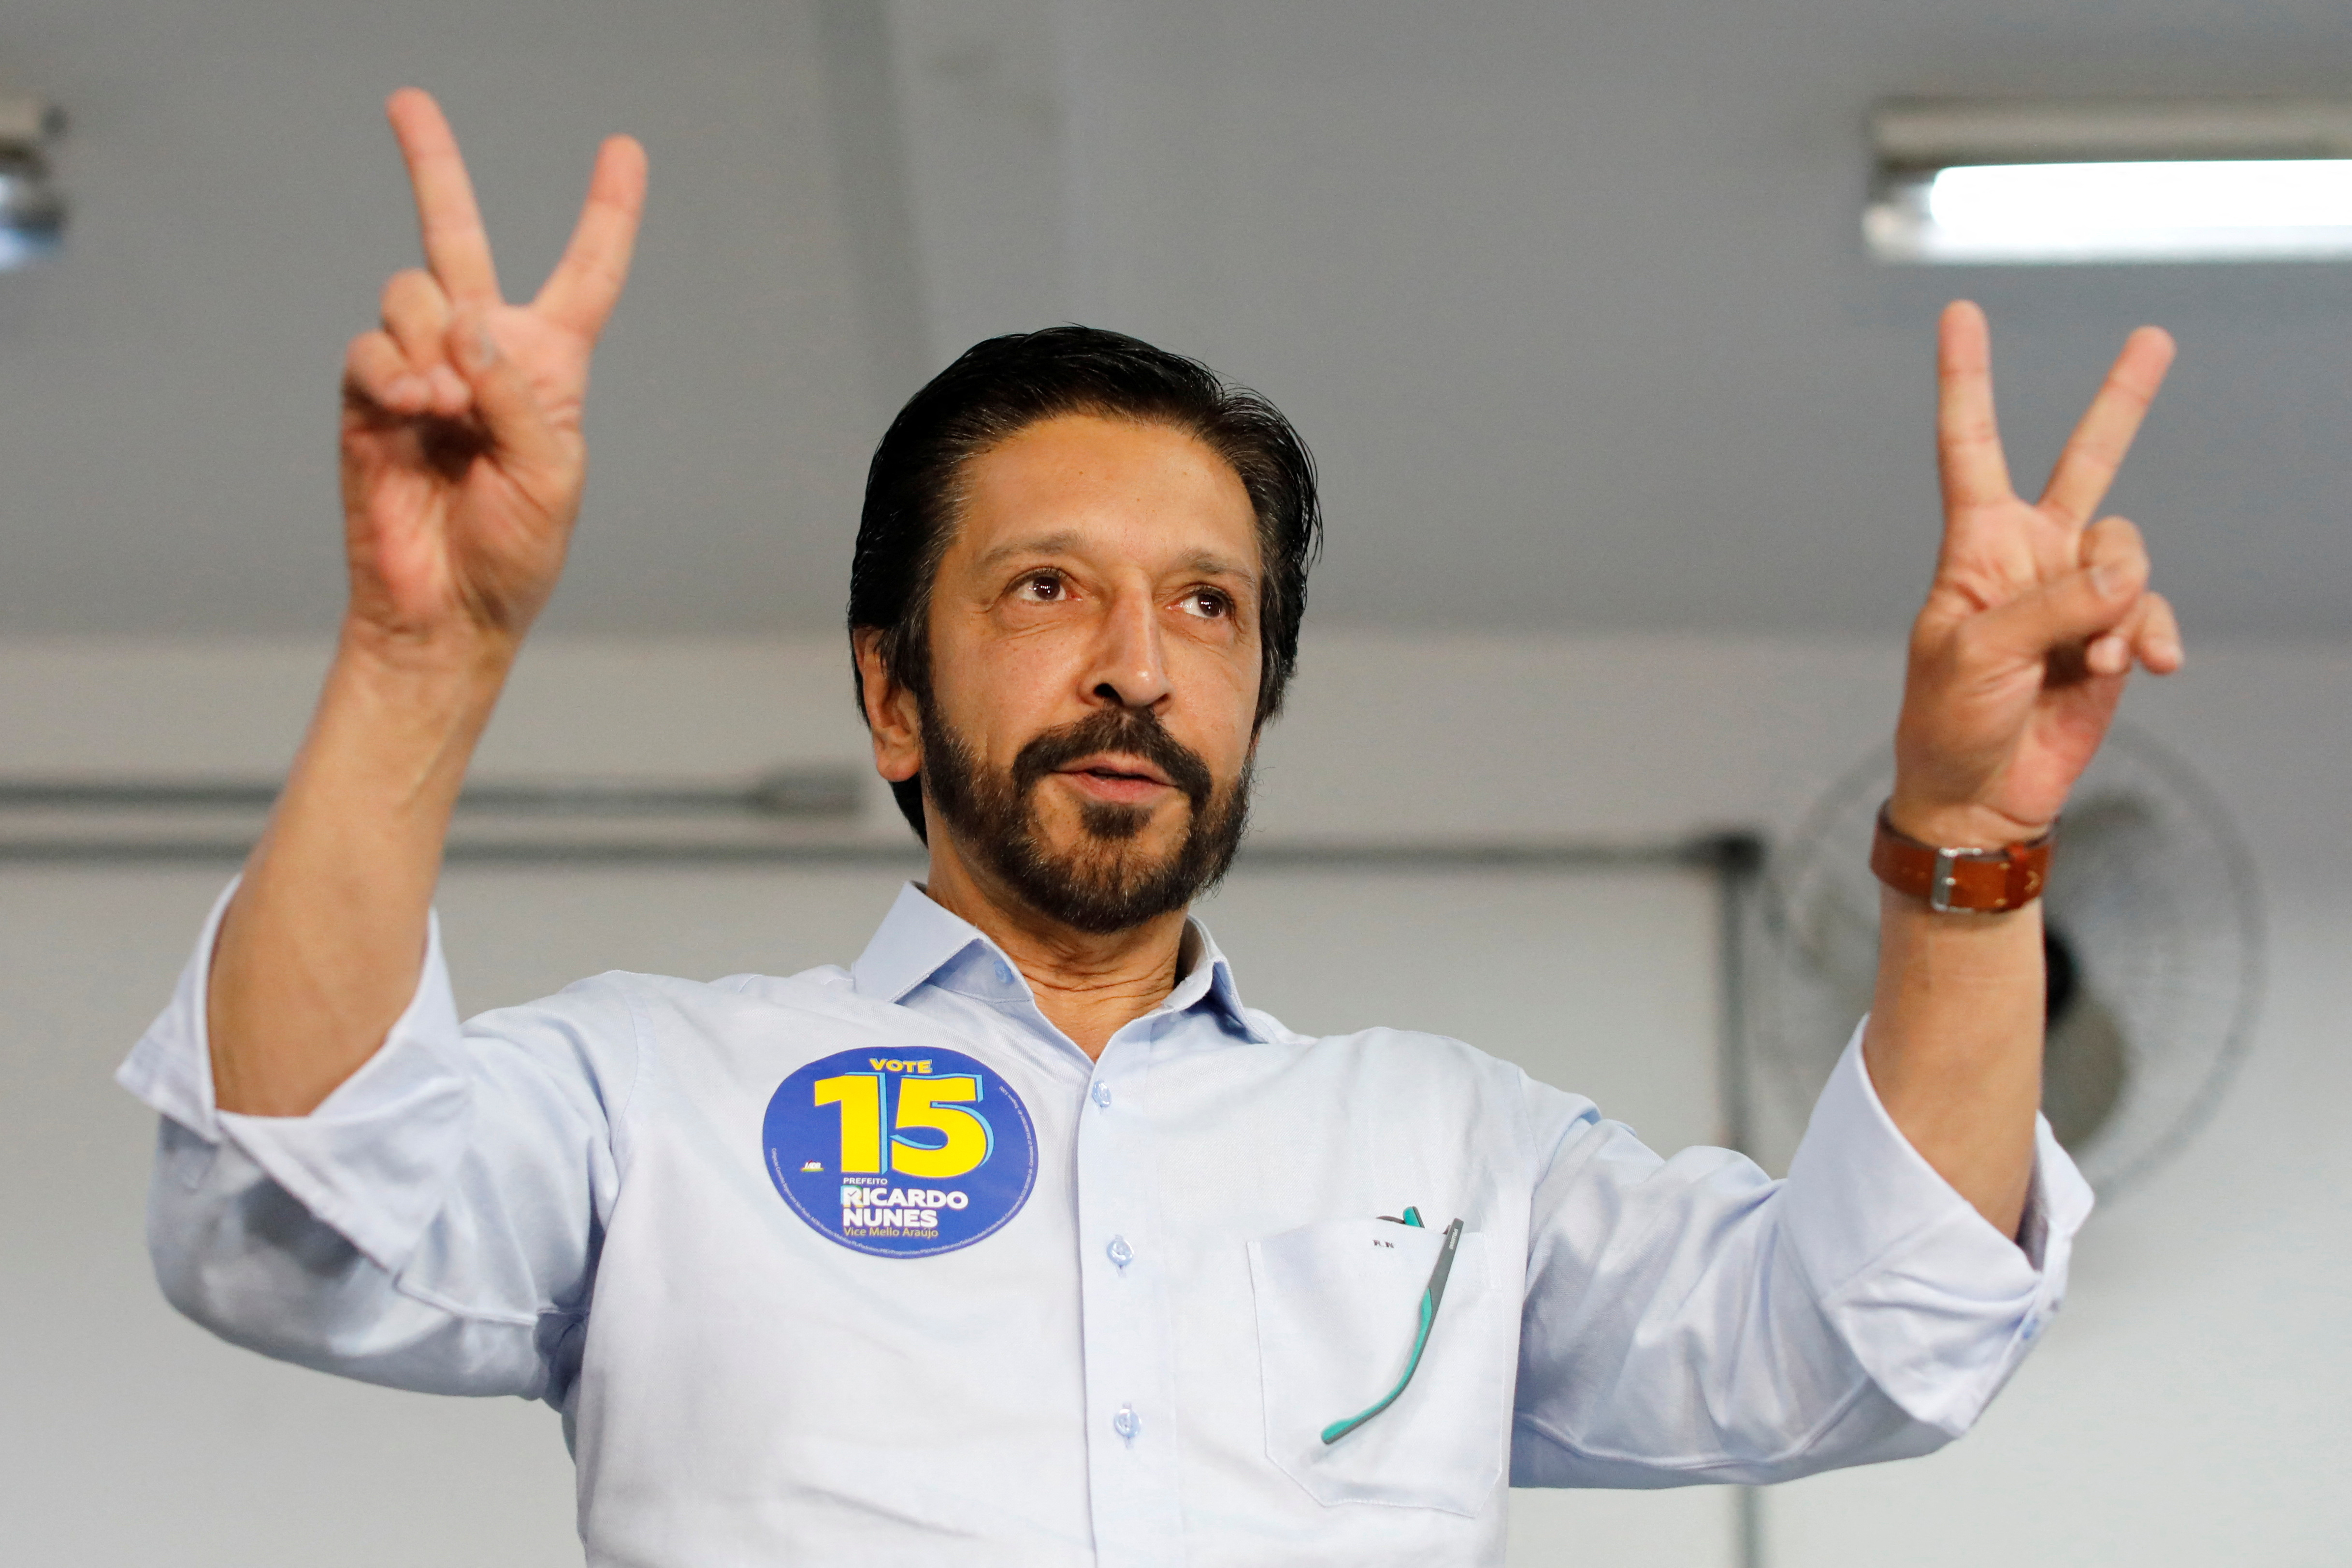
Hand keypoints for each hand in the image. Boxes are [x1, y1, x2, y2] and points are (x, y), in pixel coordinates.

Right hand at [339, 89, 646, 658]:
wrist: (446, 607)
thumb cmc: (515, 550)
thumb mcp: (551, 475)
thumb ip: (520, 397)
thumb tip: (467, 325)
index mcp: (550, 367)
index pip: (588, 275)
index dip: (607, 213)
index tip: (623, 149)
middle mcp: (484, 353)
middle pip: (457, 238)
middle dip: (431, 165)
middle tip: (405, 99)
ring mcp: (421, 367)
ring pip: (413, 294)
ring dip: (432, 345)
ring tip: (447, 411)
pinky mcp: (368, 395)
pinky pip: (372, 347)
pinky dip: (394, 373)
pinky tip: (416, 410)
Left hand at [1890, 301, 2181, 848]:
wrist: (1978, 795)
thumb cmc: (1949, 721)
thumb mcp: (1980, 655)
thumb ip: (2056, 603)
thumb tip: (2128, 571)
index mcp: (1976, 547)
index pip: (1969, 448)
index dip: (1967, 382)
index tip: (1961, 314)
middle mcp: (2030, 557)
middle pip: (2083, 463)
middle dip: (2122, 403)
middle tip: (2155, 337)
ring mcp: (2075, 595)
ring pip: (2130, 555)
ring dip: (2122, 608)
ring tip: (2094, 659)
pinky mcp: (2111, 637)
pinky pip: (2150, 613)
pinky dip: (2149, 638)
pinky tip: (2139, 669)